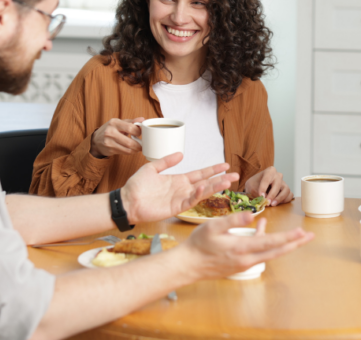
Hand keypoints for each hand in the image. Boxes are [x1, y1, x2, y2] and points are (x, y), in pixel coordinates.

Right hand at [90, 117, 144, 158]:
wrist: (97, 139)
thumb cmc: (111, 129)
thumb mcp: (119, 123)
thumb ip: (131, 121)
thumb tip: (143, 119)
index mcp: (114, 122)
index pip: (131, 128)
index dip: (139, 132)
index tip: (141, 133)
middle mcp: (110, 132)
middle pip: (129, 142)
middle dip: (139, 144)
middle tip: (142, 144)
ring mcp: (109, 142)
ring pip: (127, 149)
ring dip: (136, 149)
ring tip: (138, 147)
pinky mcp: (110, 150)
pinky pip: (124, 152)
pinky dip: (130, 152)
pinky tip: (132, 150)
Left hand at [120, 152, 237, 223]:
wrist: (126, 201)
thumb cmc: (136, 186)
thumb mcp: (152, 168)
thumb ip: (166, 161)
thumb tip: (181, 153)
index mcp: (179, 180)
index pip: (200, 173)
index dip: (212, 169)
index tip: (225, 165)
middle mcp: (183, 189)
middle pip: (206, 183)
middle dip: (220, 179)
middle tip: (235, 175)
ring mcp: (180, 199)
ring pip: (202, 192)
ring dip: (215, 187)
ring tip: (228, 182)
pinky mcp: (176, 207)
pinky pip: (190, 201)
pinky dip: (198, 195)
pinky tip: (205, 188)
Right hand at [178, 212, 314, 280]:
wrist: (188, 266)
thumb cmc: (198, 244)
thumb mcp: (213, 227)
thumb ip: (234, 220)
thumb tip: (252, 215)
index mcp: (242, 248)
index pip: (271, 242)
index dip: (288, 237)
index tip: (302, 232)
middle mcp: (247, 258)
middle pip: (277, 251)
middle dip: (295, 243)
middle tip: (311, 236)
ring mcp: (245, 263)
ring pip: (271, 254)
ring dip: (285, 244)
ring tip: (297, 236)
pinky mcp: (241, 264)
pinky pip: (259, 253)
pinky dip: (267, 243)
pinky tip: (264, 230)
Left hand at [244, 167, 292, 205]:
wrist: (257, 187)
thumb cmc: (254, 184)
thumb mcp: (251, 186)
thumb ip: (257, 191)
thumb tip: (265, 197)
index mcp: (269, 171)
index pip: (267, 179)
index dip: (263, 187)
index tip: (260, 195)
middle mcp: (278, 176)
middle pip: (278, 184)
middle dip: (272, 194)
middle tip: (267, 202)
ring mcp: (283, 183)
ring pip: (286, 190)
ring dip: (280, 198)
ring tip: (272, 204)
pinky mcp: (286, 191)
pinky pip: (290, 195)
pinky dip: (285, 200)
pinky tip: (277, 203)